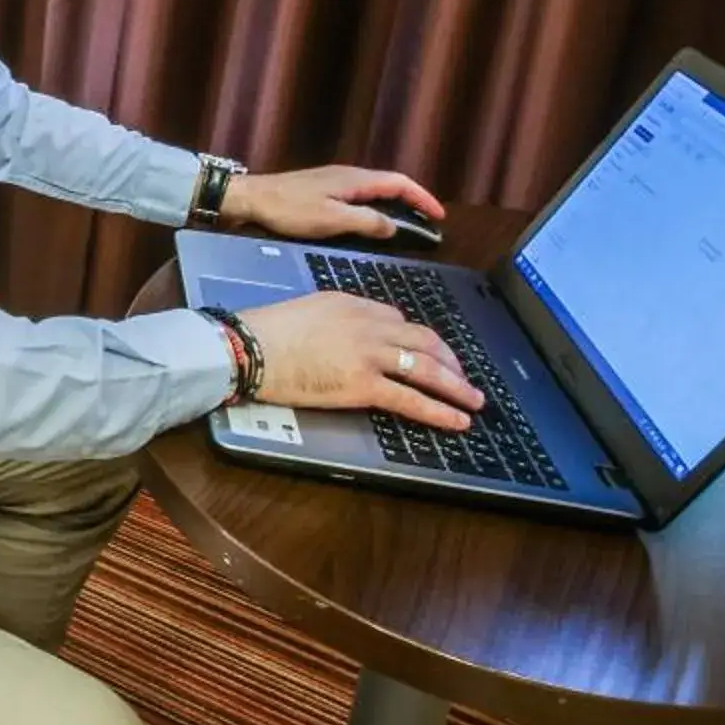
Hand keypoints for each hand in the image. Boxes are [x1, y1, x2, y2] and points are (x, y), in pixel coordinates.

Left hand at [224, 165, 444, 244]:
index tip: (440, 215)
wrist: (250, 199)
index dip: (423, 198)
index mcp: (355, 179)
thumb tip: (394, 226)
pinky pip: (360, 197)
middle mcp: (349, 175)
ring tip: (408, 225)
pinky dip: (376, 208)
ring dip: (395, 206)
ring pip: (375, 191)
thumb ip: (366, 221)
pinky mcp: (323, 191)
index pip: (400, 183)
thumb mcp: (332, 219)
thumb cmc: (289, 209)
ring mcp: (335, 182)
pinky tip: (373, 223)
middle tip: (429, 223)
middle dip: (413, 201)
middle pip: (391, 185)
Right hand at [238, 292, 481, 431]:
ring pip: (428, 368)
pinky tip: (458, 420)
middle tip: (464, 376)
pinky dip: (440, 411)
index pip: (399, 321)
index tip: (429, 354)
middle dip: (451, 361)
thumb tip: (352, 337)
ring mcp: (370, 355)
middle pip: (425, 341)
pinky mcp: (363, 385)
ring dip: (457, 386)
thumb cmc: (267, 331)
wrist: (250, 347)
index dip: (420, 341)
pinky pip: (411, 399)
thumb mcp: (310, 309)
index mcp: (356, 304)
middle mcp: (371, 325)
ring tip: (474, 400)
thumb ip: (338, 319)